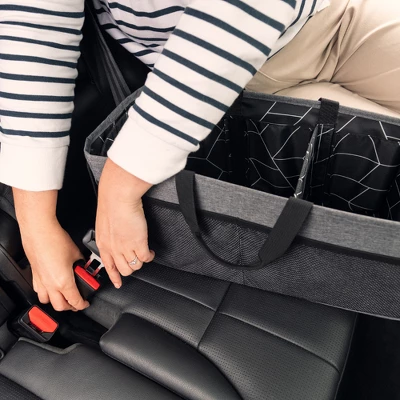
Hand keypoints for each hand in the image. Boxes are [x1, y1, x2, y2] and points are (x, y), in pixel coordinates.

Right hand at [13, 189, 88, 311]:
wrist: (39, 231)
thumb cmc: (55, 239)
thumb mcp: (77, 253)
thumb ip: (82, 263)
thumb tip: (84, 265)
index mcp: (64, 281)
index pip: (75, 301)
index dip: (82, 304)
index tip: (86, 303)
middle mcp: (51, 284)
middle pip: (60, 306)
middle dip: (70, 307)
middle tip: (77, 302)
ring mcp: (41, 280)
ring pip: (47, 301)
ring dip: (56, 302)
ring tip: (64, 298)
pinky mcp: (34, 274)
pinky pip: (39, 291)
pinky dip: (46, 294)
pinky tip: (50, 288)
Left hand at [96, 159, 154, 287]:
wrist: (118, 197)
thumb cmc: (112, 204)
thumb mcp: (105, 223)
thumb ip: (110, 234)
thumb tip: (116, 238)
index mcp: (103, 243)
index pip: (108, 266)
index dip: (114, 276)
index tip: (118, 283)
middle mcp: (113, 248)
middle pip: (123, 270)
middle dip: (131, 268)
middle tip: (136, 261)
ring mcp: (126, 248)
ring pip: (135, 266)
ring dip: (140, 262)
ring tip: (144, 255)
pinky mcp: (138, 244)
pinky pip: (145, 258)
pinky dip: (150, 257)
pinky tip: (151, 252)